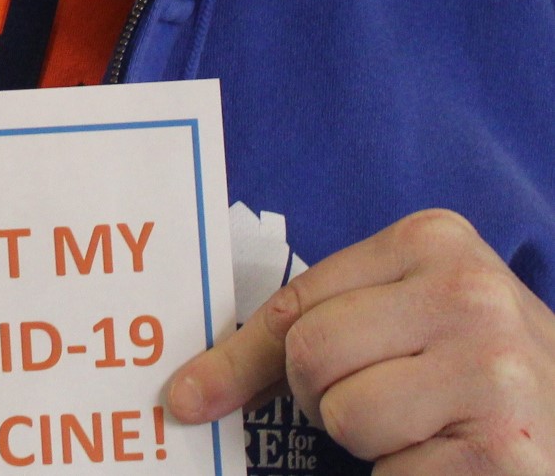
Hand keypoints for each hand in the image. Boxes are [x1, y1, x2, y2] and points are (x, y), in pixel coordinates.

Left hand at [167, 208, 554, 475]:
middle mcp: (468, 295)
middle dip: (323, 398)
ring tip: (427, 428)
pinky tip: (454, 462)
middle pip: (309, 355)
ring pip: (344, 416)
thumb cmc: (483, 366)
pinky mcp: (504, 452)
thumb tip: (191, 391)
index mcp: (434, 241)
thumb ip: (321, 323)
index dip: (242, 358)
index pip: (294, 300)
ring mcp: (492, 373)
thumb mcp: (412, 314)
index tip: (192, 394)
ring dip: (370, 443)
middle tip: (380, 403)